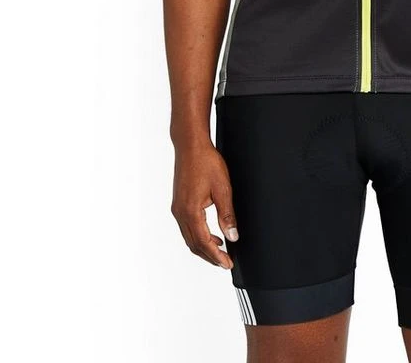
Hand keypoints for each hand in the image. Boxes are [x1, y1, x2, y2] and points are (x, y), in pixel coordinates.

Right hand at [171, 140, 239, 269]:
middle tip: (225, 262)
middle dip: (210, 256)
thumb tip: (232, 236)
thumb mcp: (223, 189)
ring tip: (220, 251)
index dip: (216, 256)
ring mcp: (177, 209)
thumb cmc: (206, 163)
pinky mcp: (178, 204)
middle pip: (194, 244)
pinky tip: (211, 234)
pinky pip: (187, 227)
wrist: (190, 146)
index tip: (228, 264)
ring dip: (204, 247)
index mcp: (191, 211)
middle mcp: (180, 213)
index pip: (204, 243)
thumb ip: (227, 215)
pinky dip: (198, 236)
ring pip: (189, 237)